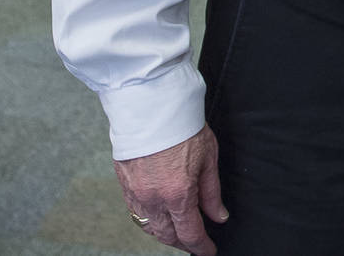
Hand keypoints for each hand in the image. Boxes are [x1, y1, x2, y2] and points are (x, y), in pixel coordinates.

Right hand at [114, 126, 226, 253]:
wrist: (151, 103)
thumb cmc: (182, 125)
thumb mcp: (208, 157)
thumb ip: (211, 192)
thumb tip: (218, 215)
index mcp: (177, 194)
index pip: (190, 233)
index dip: (201, 246)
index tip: (209, 251)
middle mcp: (153, 198)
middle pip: (168, 235)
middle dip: (183, 242)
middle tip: (195, 241)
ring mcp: (136, 191)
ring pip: (150, 226)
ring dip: (165, 232)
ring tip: (178, 229)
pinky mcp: (124, 182)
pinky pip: (136, 211)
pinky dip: (149, 218)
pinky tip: (159, 214)